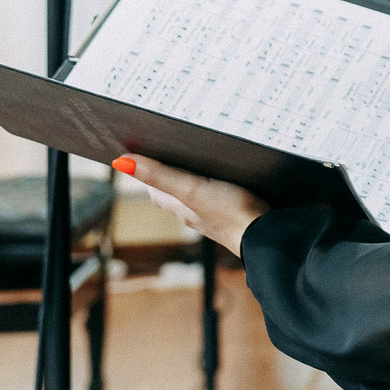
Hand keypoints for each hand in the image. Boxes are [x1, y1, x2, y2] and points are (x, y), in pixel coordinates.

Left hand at [117, 155, 266, 254]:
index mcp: (182, 208)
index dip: (149, 173)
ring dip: (196, 181)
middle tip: (171, 153)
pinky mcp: (239, 215)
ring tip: (201, 161)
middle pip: (176, 194)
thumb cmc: (229, 213)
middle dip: (171, 175)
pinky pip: (221, 199)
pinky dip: (219, 188)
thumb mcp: (191, 189)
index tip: (146, 154)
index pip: (157, 191)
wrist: (267, 236)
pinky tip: (231, 179)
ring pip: (199, 197)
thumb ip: (160, 175)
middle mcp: (196, 214)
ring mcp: (218, 216)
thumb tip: (121, 162)